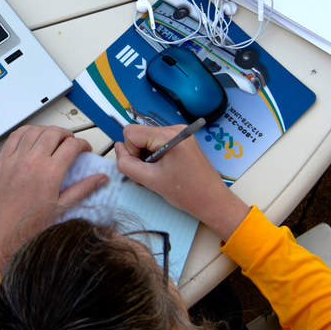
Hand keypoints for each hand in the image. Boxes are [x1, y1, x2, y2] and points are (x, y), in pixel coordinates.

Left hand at [0, 125, 107, 270]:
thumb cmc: (26, 224)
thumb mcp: (60, 208)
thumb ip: (82, 189)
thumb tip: (100, 179)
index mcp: (50, 173)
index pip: (72, 146)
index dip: (82, 144)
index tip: (84, 150)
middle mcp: (32, 161)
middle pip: (54, 133)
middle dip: (67, 135)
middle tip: (70, 143)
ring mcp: (15, 159)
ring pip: (35, 130)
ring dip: (47, 131)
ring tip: (52, 138)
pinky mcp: (2, 160)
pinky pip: (15, 136)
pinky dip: (26, 132)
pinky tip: (31, 138)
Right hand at [115, 124, 249, 239]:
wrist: (212, 200)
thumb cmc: (186, 192)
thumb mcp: (149, 180)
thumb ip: (126, 163)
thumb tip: (118, 148)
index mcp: (168, 136)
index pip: (131, 132)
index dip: (130, 151)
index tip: (143, 167)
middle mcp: (175, 129)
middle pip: (139, 135)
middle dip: (139, 155)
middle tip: (150, 174)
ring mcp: (179, 133)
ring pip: (146, 140)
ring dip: (146, 157)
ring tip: (158, 173)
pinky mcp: (182, 140)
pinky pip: (157, 143)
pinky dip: (155, 156)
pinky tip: (164, 169)